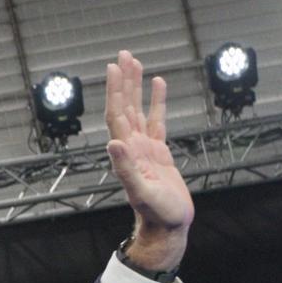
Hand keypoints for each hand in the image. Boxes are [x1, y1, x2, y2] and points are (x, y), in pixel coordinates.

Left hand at [103, 50, 192, 272]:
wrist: (168, 227)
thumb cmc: (156, 214)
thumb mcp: (141, 192)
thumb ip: (126, 168)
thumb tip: (113, 143)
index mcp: (127, 152)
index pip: (117, 114)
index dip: (114, 91)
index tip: (113, 67)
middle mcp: (133, 147)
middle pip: (125, 106)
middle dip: (124, 81)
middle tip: (124, 55)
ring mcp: (145, 148)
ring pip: (139, 109)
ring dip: (135, 87)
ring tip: (135, 63)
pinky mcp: (159, 152)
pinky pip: (157, 120)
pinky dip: (157, 101)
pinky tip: (158, 85)